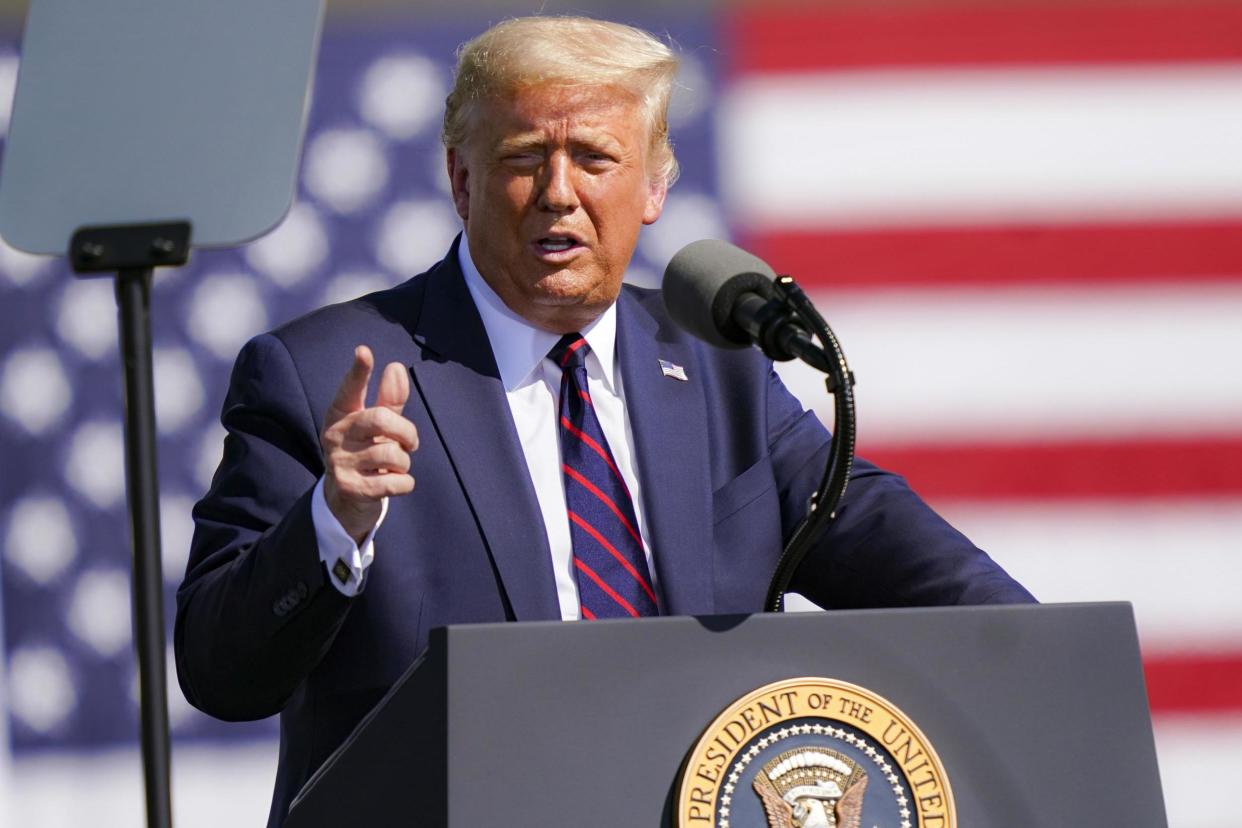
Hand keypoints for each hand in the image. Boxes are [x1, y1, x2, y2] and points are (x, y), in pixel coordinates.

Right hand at [321, 345, 417, 544]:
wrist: (346, 500)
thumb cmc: (365, 453)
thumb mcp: (377, 427)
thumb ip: (389, 400)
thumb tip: (396, 367)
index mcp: (341, 415)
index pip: (350, 390)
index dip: (358, 371)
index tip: (364, 351)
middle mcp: (335, 435)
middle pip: (382, 420)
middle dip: (407, 432)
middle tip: (410, 444)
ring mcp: (340, 463)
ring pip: (393, 454)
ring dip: (404, 463)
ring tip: (395, 467)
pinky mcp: (351, 488)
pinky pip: (396, 482)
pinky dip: (404, 483)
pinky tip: (394, 483)